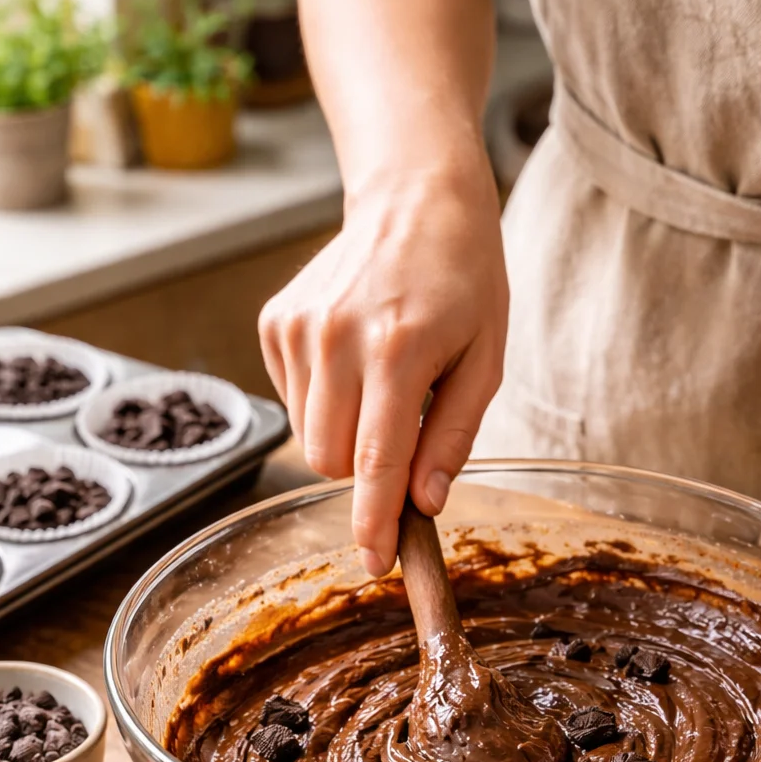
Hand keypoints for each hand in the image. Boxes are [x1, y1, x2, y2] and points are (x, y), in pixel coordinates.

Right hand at [259, 154, 507, 574]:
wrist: (414, 198)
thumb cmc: (462, 281)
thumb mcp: (485, 361)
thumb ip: (452, 437)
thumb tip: (424, 504)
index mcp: (396, 351)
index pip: (374, 462)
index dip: (373, 522)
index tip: (375, 563)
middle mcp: (336, 338)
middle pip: (332, 462)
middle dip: (365, 473)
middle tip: (405, 436)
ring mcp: (297, 328)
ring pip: (309, 438)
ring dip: (346, 434)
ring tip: (384, 381)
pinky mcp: (275, 323)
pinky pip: (294, 403)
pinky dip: (325, 401)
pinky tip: (355, 360)